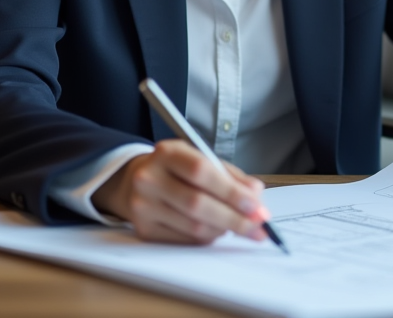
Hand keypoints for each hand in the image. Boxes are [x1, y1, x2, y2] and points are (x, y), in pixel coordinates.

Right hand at [91, 139, 270, 243]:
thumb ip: (230, 176)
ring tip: (237, 226)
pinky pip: (185, 240)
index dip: (231, 191)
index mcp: (166, 153)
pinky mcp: (144, 229)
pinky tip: (215, 230)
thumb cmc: (176, 169)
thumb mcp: (201, 159)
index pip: (201, 172)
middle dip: (234, 218)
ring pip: (193, 227)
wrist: (135, 181)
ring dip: (223, 229)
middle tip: (258, 227)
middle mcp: (149, 178)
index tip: (256, 206)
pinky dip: (207, 238)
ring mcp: (143, 206)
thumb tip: (256, 194)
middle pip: (197, 204)